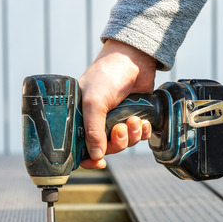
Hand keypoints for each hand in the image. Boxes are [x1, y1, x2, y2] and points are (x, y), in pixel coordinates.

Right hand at [77, 40, 156, 168]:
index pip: (80, 147)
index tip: (99, 163)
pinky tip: (142, 122)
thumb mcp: (94, 102)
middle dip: (116, 143)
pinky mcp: (132, 116)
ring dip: (130, 136)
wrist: (134, 58)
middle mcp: (97, 120)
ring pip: (123, 143)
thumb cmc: (107, 74)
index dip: (88, 159)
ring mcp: (115, 119)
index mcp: (80, 117)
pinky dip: (141, 132)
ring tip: (133, 120)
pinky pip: (137, 136)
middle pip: (105, 148)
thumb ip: (93, 130)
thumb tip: (95, 156)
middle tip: (120, 129)